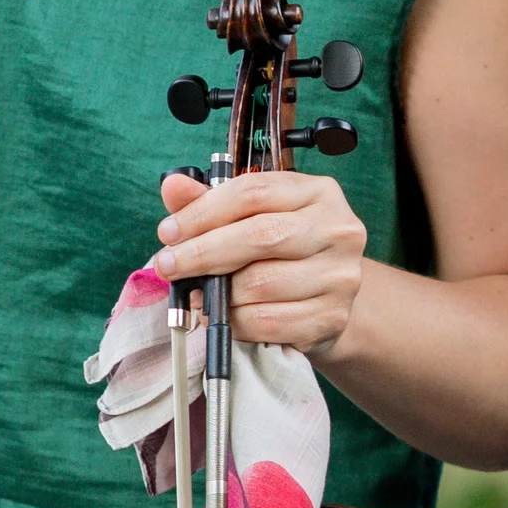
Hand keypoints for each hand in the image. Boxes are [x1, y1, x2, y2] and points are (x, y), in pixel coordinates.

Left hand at [156, 169, 367, 356]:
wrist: (329, 298)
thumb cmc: (285, 251)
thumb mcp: (254, 217)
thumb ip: (212, 202)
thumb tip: (173, 186)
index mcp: (319, 192)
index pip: (254, 192)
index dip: (204, 212)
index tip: (169, 232)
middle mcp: (338, 230)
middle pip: (260, 236)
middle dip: (203, 253)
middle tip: (168, 265)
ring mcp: (340, 275)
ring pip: (261, 284)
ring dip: (219, 293)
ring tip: (199, 293)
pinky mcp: (332, 317)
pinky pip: (268, 321)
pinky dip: (235, 321)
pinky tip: (223, 315)